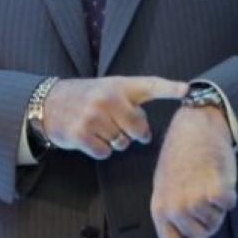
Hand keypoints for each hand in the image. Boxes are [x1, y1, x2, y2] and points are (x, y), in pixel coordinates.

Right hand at [43, 76, 187, 158]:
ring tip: (100, 128)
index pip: (150, 85)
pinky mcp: (81, 134)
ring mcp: (94, 116)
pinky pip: (105, 153)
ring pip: (122, 143)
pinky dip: (100, 150)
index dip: (170, 88)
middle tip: (119, 125)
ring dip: (114, 141)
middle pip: (140, 129)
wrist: (50, 103)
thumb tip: (149, 128)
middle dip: (134, 134)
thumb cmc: (86, 97)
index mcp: (119, 85)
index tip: (187, 90)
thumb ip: (131, 100)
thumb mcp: (109, 88)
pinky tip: (90, 137)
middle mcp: (108, 98)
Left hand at [151, 105, 237, 237]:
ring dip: (217, 205)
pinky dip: (230, 193)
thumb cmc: (181, 150)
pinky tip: (220, 176)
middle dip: (206, 219)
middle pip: (200, 234)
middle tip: (203, 193)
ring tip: (208, 179)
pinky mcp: (215, 191)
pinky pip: (229, 204)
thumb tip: (182, 234)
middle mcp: (175, 207)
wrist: (196, 124)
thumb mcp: (165, 181)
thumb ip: (170, 207)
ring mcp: (195, 201)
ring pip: (216, 220)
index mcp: (160, 206)